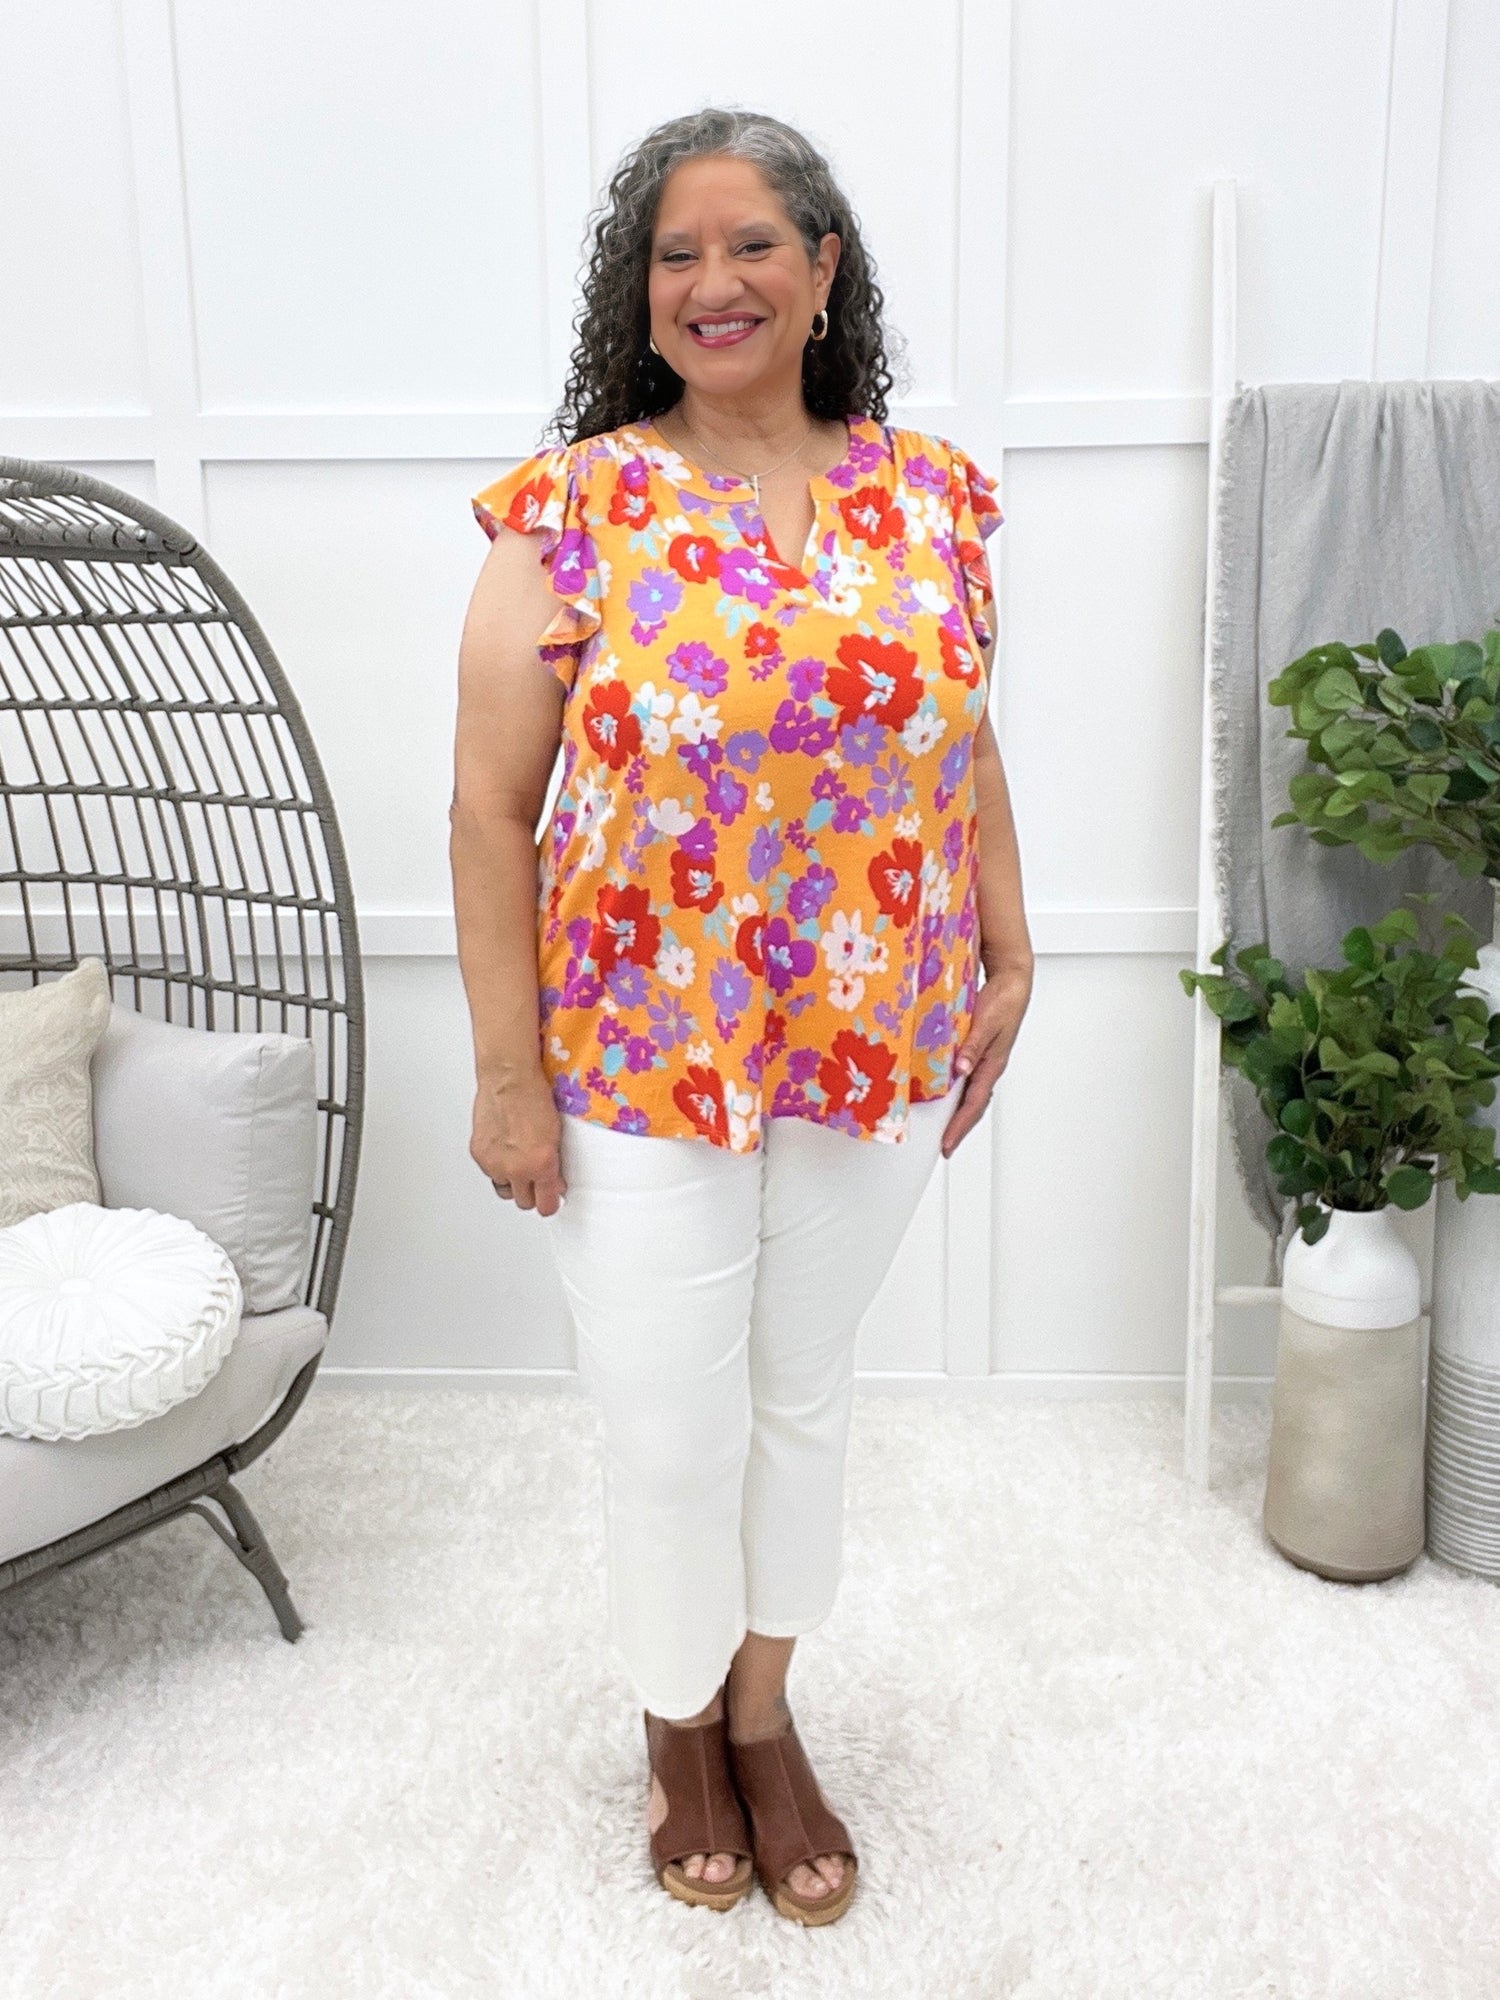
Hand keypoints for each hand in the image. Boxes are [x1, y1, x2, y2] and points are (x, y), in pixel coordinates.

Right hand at [470, 1070, 567, 1214]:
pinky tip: (505, 1150)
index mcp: (541, 1164)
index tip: (551, 1198)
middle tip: (536, 1180)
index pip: (546, 1206)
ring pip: (505, 1190)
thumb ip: (554, 1165)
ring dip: (512, 1183)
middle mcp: (517, 1168)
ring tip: (518, 1165)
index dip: (550, 1202)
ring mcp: (495, 1163)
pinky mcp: (479, 1155)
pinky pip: (490, 1173)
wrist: (509, 1078)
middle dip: (531, 1193)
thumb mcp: (556, 1135)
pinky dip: (497, 1166)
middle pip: (524, 1202)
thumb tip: (555, 1182)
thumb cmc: (534, 1097)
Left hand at [941, 961, 1032, 1158]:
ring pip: (972, 1095)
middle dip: (960, 1128)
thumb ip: (973, 1045)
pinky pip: (967, 1080)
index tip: (947, 1144)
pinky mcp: (979, 1053)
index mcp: (992, 1063)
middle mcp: (988, 1066)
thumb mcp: (986, 1021)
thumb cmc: (1004, 1001)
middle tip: (946, 1146)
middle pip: (974, 1106)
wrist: (1012, 984)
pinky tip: (945, 1095)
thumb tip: (961, 1068)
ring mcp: (984, 1061)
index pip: (973, 1103)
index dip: (959, 1126)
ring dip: (959, 1114)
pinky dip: (957, 1093)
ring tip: (945, 1129)